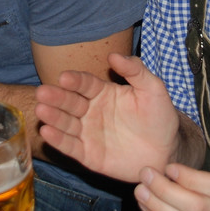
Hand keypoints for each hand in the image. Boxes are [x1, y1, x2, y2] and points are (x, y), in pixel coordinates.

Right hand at [34, 53, 182, 181]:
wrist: (168, 152)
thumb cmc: (160, 118)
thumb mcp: (153, 89)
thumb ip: (135, 70)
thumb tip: (114, 55)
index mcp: (104, 93)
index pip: (85, 84)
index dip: (75, 80)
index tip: (65, 77)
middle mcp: (91, 111)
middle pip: (70, 102)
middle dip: (56, 97)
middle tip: (43, 92)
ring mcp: (88, 133)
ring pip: (66, 123)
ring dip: (53, 117)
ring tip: (41, 110)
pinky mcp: (88, 155)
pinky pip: (71, 147)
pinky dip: (58, 141)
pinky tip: (47, 132)